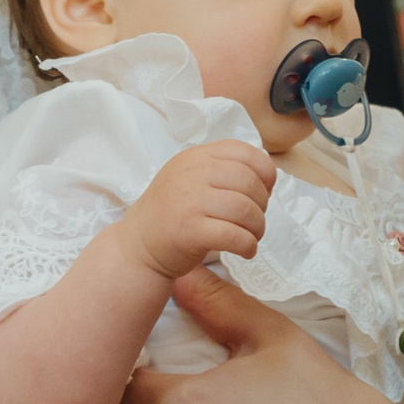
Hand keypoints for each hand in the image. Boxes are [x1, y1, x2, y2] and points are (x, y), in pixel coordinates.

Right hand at [117, 140, 274, 280]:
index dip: (265, 172)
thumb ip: (221, 170)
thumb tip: (267, 175)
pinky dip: (249, 245)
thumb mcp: (190, 178)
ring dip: (258, 227)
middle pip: (249, 182)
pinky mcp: (189, 231)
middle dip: (262, 204)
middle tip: (255, 220)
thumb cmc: (171, 214)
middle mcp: (191, 174)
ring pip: (245, 210)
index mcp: (195, 157)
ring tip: (252, 236)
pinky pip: (235, 236)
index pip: (244, 152)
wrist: (137, 247)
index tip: (264, 191)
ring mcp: (189, 201)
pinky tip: (246, 251)